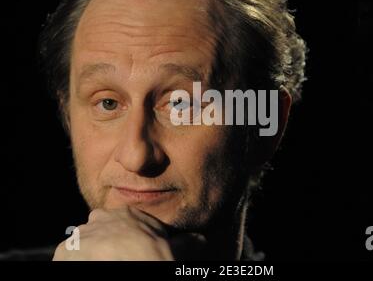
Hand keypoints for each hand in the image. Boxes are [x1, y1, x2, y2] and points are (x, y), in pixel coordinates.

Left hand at [53, 206, 174, 260]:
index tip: (135, 254)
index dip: (131, 240)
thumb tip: (200, 240)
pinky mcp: (64, 254)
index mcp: (127, 214)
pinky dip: (79, 263)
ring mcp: (81, 236)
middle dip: (108, 245)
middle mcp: (100, 219)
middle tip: (119, 261)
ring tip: (104, 265)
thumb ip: (186, 242)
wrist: (130, 267)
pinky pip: (71, 258)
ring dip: (91, 256)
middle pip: (102, 232)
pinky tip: (92, 267)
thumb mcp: (175, 250)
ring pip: (85, 245)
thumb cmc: (153, 259)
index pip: (126, 224)